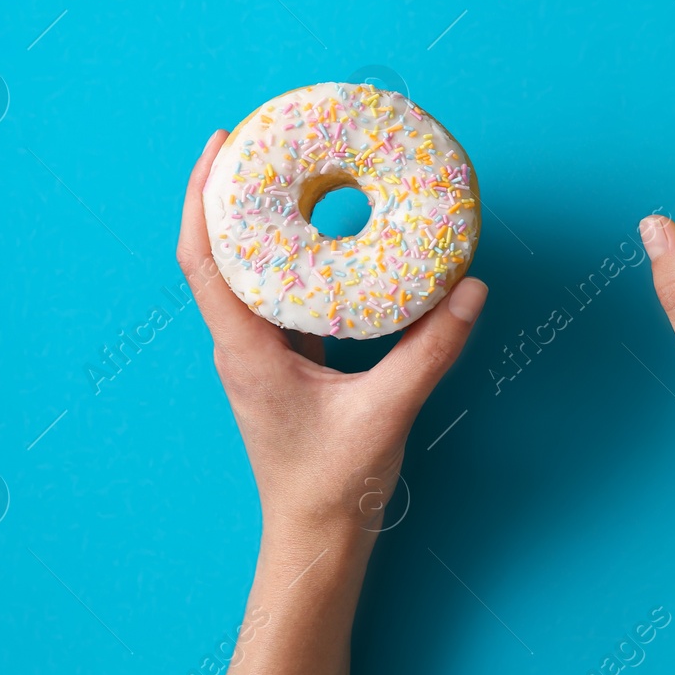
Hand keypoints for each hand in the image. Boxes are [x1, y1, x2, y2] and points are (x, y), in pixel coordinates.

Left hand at [176, 129, 487, 552]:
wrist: (316, 538)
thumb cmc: (332, 485)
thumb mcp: (386, 414)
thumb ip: (430, 351)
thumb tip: (470, 290)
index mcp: (246, 350)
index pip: (203, 259)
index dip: (203, 196)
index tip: (221, 141)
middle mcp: (242, 345)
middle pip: (218, 252)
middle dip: (233, 190)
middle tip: (264, 137)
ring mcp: (261, 354)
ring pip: (249, 273)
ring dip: (261, 223)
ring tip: (294, 172)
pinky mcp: (285, 363)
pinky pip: (282, 297)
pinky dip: (296, 259)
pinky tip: (328, 238)